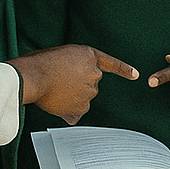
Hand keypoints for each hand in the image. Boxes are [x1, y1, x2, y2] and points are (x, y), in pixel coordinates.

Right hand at [10, 44, 137, 124]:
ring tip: (54, 90)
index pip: (110, 63)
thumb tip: (74, 108)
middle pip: (90, 84)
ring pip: (82, 99)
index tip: (135, 75)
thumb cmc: (39, 64)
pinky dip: (67, 112)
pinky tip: (56, 104)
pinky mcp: (82, 106)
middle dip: (77, 86)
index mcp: (88, 55)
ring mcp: (90, 91)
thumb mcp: (59, 58)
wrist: (34, 76)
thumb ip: (72, 74)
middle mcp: (94, 73)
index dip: (123, 69)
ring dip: (71, 98)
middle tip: (58, 82)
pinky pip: (75, 113)